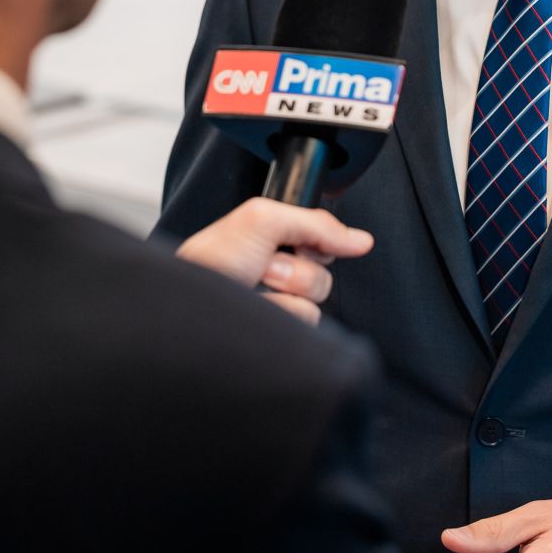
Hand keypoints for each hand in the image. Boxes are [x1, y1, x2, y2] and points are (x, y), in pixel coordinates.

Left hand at [176, 197, 371, 325]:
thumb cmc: (211, 261)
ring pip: (317, 297)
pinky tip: (258, 310)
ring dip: (286, 290)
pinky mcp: (281, 332)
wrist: (189, 308)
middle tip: (263, 266)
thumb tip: (361, 240)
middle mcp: (277, 272)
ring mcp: (278, 305)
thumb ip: (315, 224)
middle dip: (295, 266)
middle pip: (323, 270)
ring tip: (254, 289)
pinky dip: (282, 312)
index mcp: (272, 241)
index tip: (302, 243)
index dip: (319, 240)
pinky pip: (308, 322)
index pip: (321, 238)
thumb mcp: (262, 219)